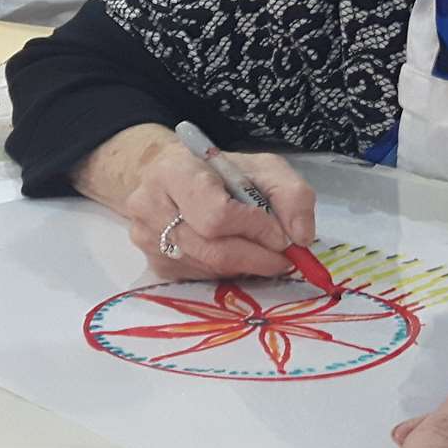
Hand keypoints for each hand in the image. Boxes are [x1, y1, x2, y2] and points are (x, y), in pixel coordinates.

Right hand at [73, 125, 317, 279]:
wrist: (174, 179)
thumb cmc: (221, 172)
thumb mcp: (263, 168)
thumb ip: (292, 195)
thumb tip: (301, 237)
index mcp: (173, 170)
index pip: (217, 214)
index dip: (255, 230)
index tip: (281, 235)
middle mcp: (150, 206)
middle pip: (213, 249)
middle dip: (257, 257)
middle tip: (283, 257)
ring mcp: (147, 239)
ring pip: (209, 268)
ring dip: (244, 266)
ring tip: (259, 250)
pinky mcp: (155, 265)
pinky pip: (201, 278)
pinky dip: (227, 272)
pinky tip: (234, 253)